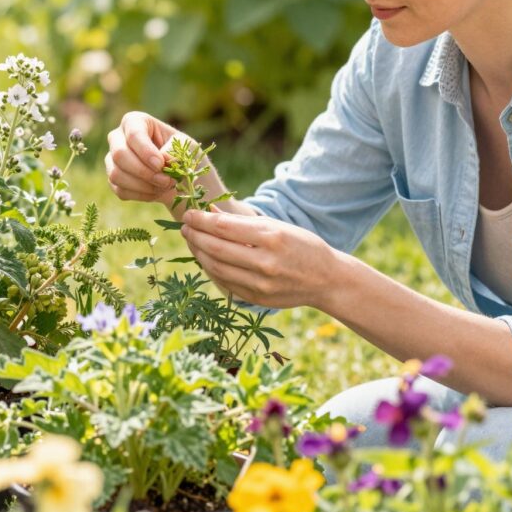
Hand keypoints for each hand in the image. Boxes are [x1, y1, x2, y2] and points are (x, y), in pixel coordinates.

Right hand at [105, 111, 184, 203]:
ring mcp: (112, 159)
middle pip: (119, 154)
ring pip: (116, 174)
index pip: (133, 133)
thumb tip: (162, 158)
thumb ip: (174, 150)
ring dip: (144, 186)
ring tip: (165, 186)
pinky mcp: (113, 179)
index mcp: (135, 121)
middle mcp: (117, 138)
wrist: (179, 175)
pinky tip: (158, 193)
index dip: (145, 151)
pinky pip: (121, 190)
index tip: (161, 165)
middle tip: (166, 181)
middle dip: (144, 172)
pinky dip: (142, 195)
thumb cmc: (182, 154)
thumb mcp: (186, 147)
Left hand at [179, 208, 342, 310]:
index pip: (223, 226)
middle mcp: (264, 261)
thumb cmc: (302, 246)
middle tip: (184, 226)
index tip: (189, 213)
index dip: (201, 219)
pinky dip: (211, 269)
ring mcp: (260, 283)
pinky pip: (225, 282)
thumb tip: (210, 213)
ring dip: (198, 253)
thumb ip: (244, 223)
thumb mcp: (278, 226)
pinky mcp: (257, 298)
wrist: (327, 280)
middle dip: (195, 235)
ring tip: (192, 241)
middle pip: (215, 247)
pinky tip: (205, 259)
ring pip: (216, 267)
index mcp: (271, 237)